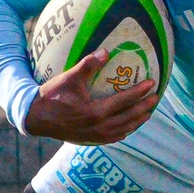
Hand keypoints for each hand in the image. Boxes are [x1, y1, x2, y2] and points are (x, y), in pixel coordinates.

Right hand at [22, 51, 158, 143]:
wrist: (37, 118)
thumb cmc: (53, 96)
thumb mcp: (69, 78)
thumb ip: (89, 65)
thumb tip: (106, 51)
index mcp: (95, 112)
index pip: (124, 101)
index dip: (140, 92)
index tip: (152, 84)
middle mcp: (99, 127)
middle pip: (129, 117)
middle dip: (144, 108)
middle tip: (156, 98)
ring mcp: (95, 136)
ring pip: (124, 129)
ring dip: (138, 120)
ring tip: (148, 112)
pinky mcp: (90, 140)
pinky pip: (114, 137)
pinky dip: (125, 130)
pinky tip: (129, 125)